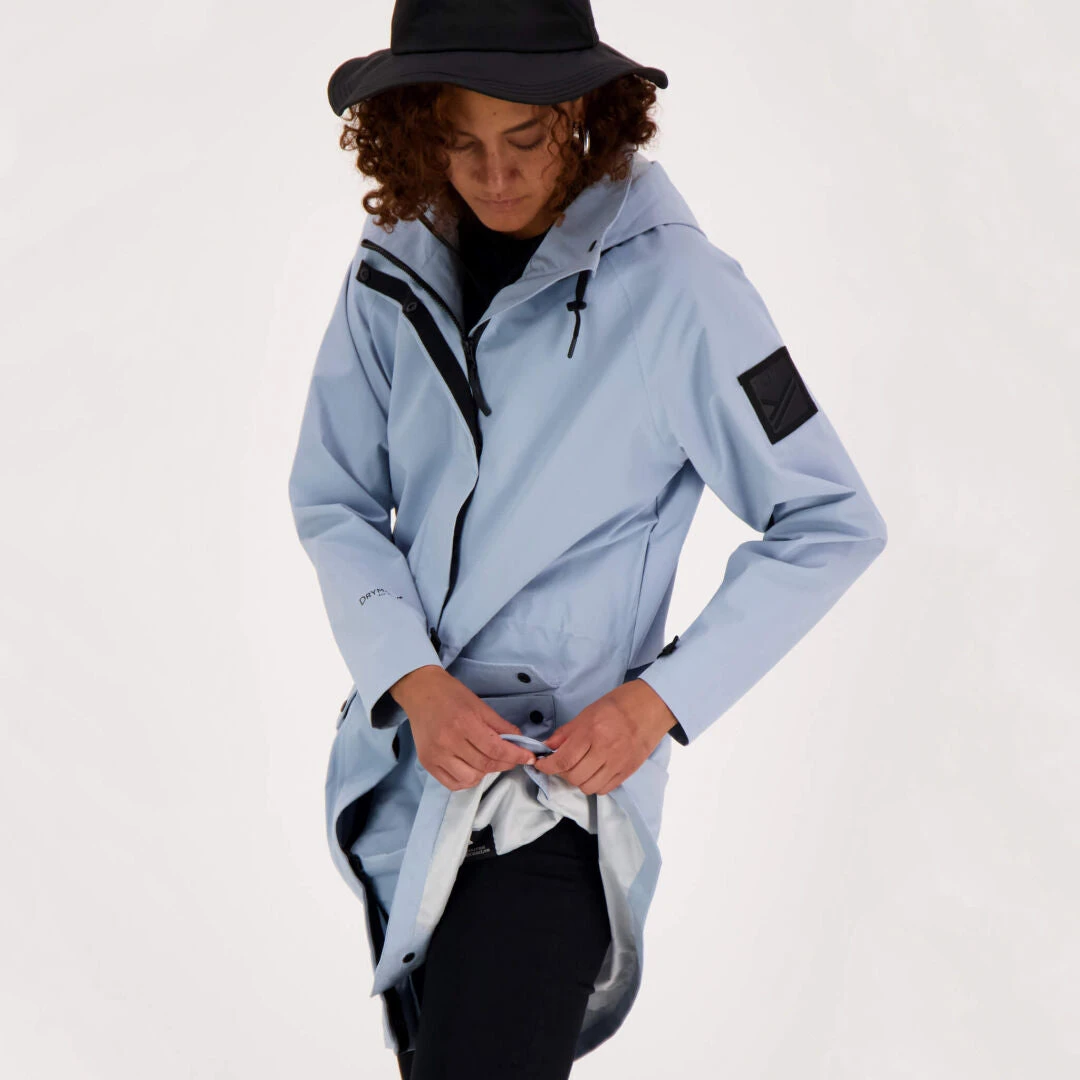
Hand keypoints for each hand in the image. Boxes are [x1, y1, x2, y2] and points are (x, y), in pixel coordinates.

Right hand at [389, 666, 536, 790]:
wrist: (421, 691)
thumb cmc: (452, 694)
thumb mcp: (480, 705)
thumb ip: (501, 726)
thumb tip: (520, 743)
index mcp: (464, 724)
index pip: (495, 749)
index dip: (515, 756)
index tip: (528, 757)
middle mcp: (448, 742)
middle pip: (485, 765)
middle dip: (505, 764)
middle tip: (512, 758)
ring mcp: (435, 755)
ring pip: (470, 778)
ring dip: (486, 772)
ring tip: (488, 760)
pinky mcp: (427, 763)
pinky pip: (453, 783)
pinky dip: (467, 780)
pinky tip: (472, 768)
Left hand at [531, 679, 676, 794]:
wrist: (651, 707)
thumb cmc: (617, 705)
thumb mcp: (587, 712)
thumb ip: (566, 732)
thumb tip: (548, 746)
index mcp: (592, 732)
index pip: (564, 760)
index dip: (547, 766)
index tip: (541, 765)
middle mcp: (605, 751)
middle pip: (574, 777)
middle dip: (562, 773)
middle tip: (561, 763)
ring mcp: (618, 764)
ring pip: (588, 787)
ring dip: (578, 780)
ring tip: (579, 768)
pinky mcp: (628, 772)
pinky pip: (604, 789)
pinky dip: (594, 785)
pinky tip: (593, 773)